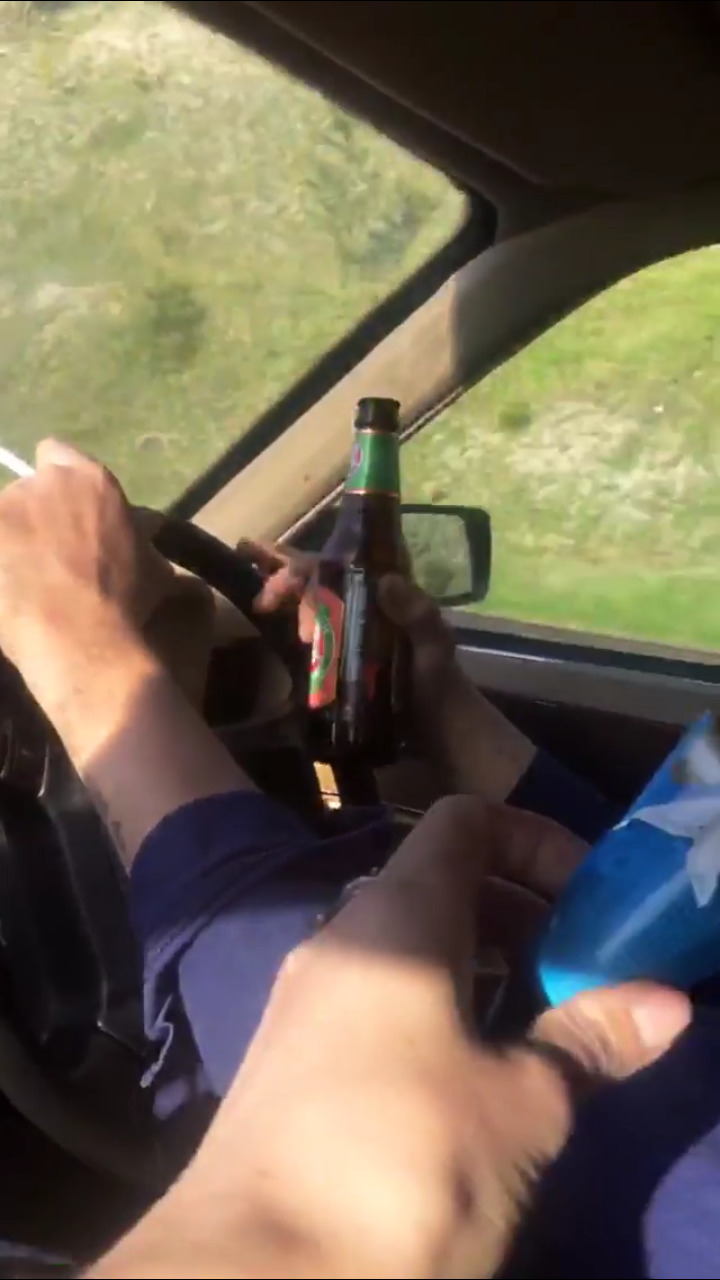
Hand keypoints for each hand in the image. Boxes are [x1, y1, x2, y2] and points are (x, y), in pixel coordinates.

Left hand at [0, 440, 211, 712]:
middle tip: (45, 554)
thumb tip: (145, 534)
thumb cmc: (126, 604)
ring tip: (21, 577)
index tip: (59, 511)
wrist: (81, 639)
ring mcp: (8, 507)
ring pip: (4, 517)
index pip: (55, 453)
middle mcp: (46, 482)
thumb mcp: (155, 567)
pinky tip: (9, 588)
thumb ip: (142, 540)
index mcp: (93, 481)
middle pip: (27, 489)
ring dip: (11, 539)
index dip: (53, 481)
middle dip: (34, 515)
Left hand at [90, 799, 689, 1278]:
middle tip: (582, 978)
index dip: (538, 843)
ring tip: (538, 1035)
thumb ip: (590, 1040)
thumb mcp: (522, 1106)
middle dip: (523, 917)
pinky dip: (435, 1012)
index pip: (467, 822)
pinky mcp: (286, 1060)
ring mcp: (304, 998)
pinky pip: (375, 999)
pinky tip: (468, 1084)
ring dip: (482, 971)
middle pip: (440, 883)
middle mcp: (341, 937)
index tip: (593, 905)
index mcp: (397, 917)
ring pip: (408, 948)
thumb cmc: (403, 1163)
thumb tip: (666, 1001)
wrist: (251, 1278)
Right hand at [241, 540, 534, 799]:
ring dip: (288, 605)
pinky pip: (316, 638)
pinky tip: (278, 638)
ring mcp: (354, 633)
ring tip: (264, 612)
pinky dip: (295, 634)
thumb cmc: (439, 684)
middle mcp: (368, 607)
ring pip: (313, 607)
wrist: (441, 730)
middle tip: (264, 602)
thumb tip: (385, 579)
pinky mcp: (345, 660)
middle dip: (288, 582)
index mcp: (389, 595)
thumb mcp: (435, 646)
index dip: (311, 561)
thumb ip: (418, 614)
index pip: (344, 564)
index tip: (285, 574)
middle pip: (320, 582)